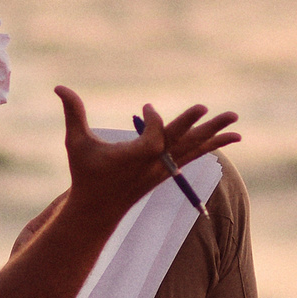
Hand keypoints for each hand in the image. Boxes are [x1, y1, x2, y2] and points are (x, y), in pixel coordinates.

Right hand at [54, 86, 239, 221]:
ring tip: (237, 124)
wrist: (97, 210)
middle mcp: (154, 165)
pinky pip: (193, 156)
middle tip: (231, 113)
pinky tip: (228, 138)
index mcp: (135, 158)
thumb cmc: (85, 174)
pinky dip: (210, 146)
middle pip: (187, 144)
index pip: (156, 136)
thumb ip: (72, 113)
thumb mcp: (76, 142)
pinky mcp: (167, 172)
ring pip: (194, 150)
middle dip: (208, 127)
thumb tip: (59, 87)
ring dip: (216, 137)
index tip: (147, 107)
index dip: (155, 120)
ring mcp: (163, 170)